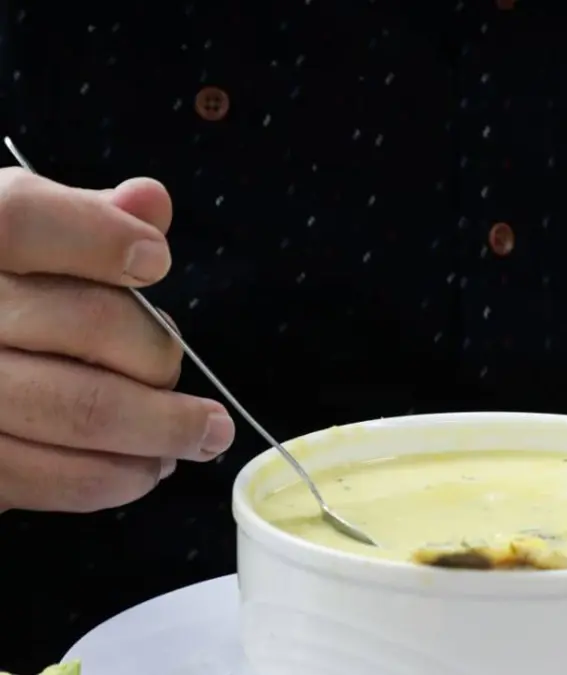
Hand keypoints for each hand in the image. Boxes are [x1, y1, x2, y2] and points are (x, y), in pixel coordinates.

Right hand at [0, 169, 234, 513]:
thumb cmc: (2, 294)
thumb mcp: (26, 237)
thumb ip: (86, 217)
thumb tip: (149, 203)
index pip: (19, 220)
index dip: (98, 238)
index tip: (157, 261)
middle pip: (83, 323)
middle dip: (162, 357)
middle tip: (199, 381)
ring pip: (78, 410)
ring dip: (162, 431)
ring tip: (201, 435)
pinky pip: (44, 476)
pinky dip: (113, 477)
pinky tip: (144, 467)